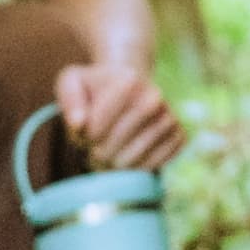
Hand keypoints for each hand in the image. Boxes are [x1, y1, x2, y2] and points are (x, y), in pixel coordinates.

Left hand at [53, 59, 184, 172]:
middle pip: (114, 148)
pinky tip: (128, 157)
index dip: (82, 137)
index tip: (82, 130)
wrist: (132, 87)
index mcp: (129, 80)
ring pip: (133, 162)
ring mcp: (170, 118)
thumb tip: (79, 124)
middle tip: (94, 148)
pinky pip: (153, 167)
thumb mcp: (73, 82)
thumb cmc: (97, 88)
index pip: (95, 129)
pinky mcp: (180, 138)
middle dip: (97, 154)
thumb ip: (69, 99)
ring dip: (115, 166)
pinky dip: (135, 169)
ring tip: (108, 154)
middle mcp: (155, 98)